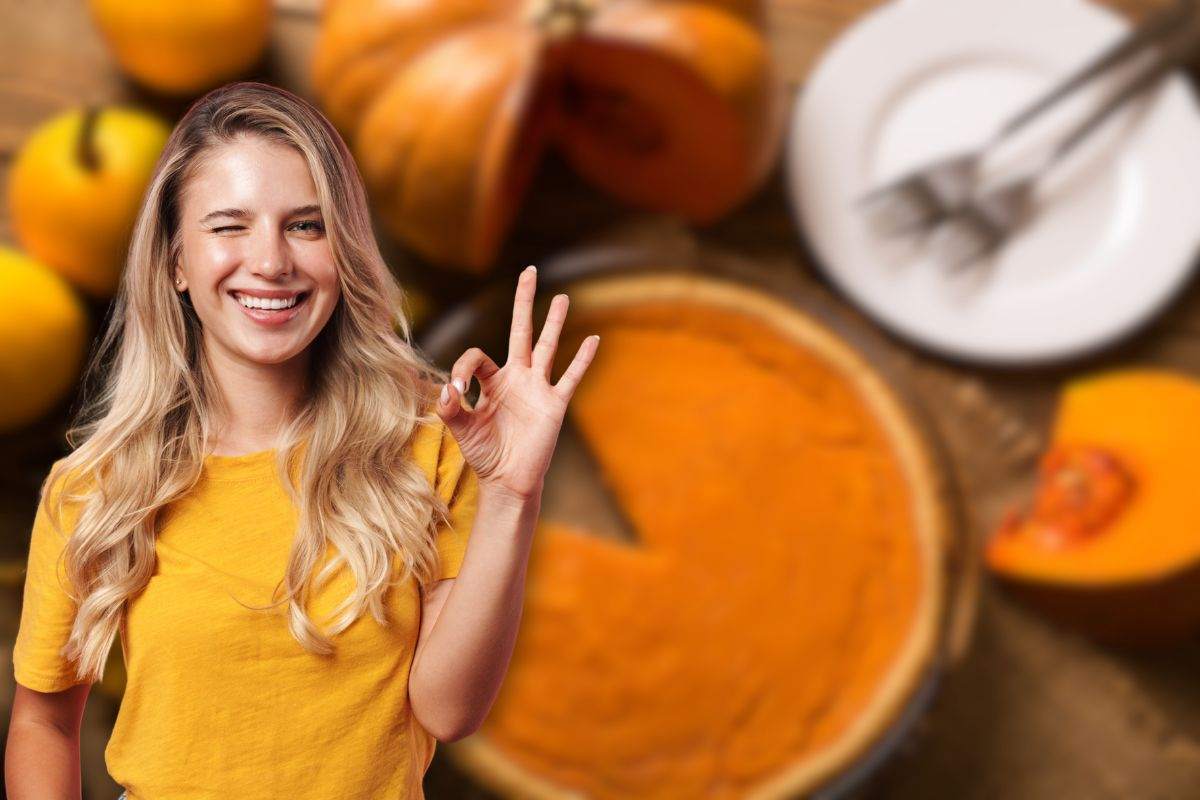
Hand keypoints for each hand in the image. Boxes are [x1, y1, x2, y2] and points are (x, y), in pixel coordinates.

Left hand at [436, 265, 599, 500]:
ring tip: (562, 297)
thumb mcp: (462, 430)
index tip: (456, 393)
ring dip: (554, 322)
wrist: (509, 480)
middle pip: (520, 331)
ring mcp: (537, 388)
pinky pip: (570, 377)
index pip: (477, 357)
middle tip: (528, 272)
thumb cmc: (485, 454)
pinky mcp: (554, 404)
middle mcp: (516, 378)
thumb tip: (447, 391)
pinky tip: (593, 340)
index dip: (462, 369)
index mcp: (491, 382)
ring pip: (547, 347)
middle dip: (523, 302)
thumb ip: (451, 409)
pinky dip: (582, 360)